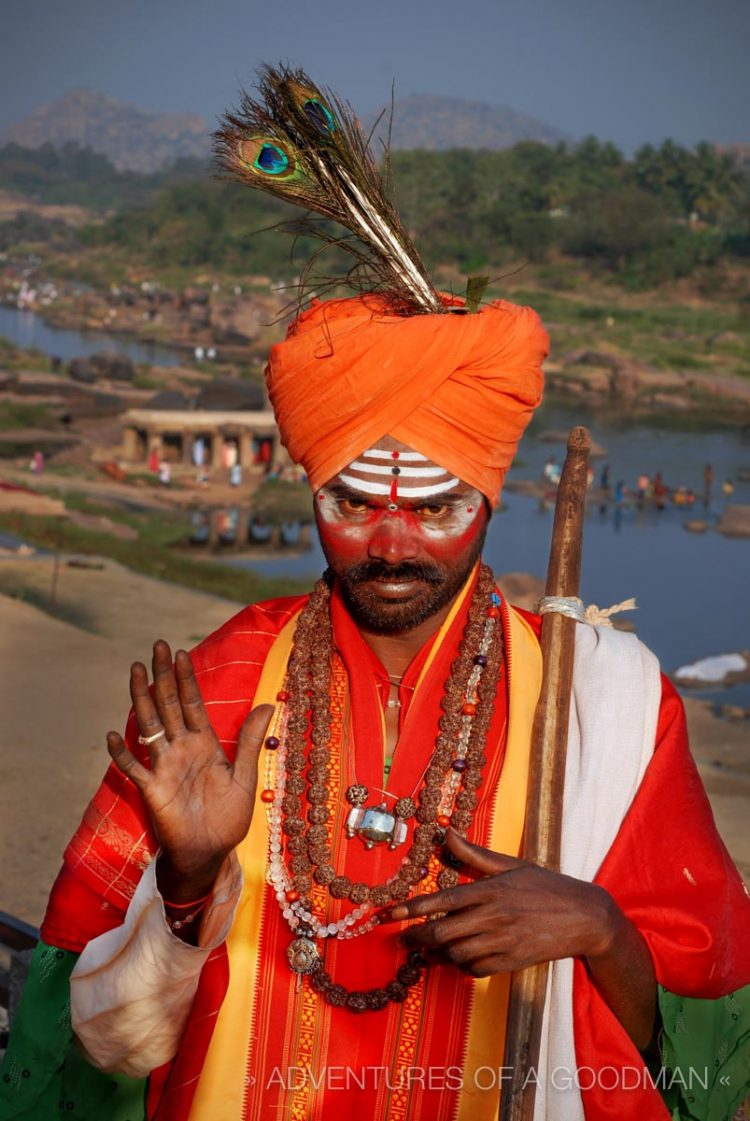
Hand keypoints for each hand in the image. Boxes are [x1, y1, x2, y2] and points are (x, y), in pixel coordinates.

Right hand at [107, 640, 272, 897]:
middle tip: (156, 645)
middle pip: (169, 705)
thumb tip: (269, 705)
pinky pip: (133, 768)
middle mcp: (181, 749)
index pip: (192, 703)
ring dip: (142, 698)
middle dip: (163, 676)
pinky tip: (113, 735)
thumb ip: (249, 741)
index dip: (186, 679)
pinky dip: (123, 753)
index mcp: (204, 744)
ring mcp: (164, 766)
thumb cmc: (227, 818)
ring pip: (150, 726)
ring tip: (136, 670)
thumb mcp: (244, 777)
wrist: (210, 853)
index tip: (180, 652)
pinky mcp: (152, 789)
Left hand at [388, 830, 616, 977]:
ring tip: (429, 947)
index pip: (442, 899)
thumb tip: (447, 833)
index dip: (412, 908)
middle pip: (442, 932)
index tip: (389, 913)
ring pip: (456, 953)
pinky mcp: (512, 962)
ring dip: (439, 952)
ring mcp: (503, 942)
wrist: (584, 917)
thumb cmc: (546, 886)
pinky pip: (476, 969)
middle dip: (417, 936)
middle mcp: (494, 917)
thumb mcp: (511, 864)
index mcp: (491, 890)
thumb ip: (475, 854)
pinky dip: (462, 965)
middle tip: (403, 937)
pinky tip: (459, 956)